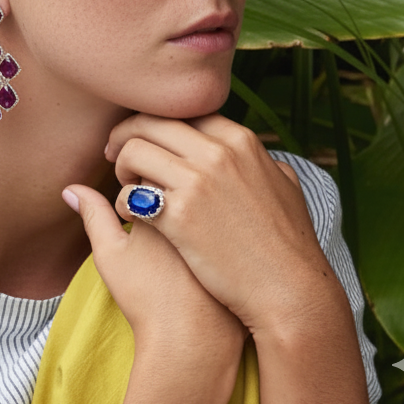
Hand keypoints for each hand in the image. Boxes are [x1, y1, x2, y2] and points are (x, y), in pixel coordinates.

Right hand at [61, 184, 245, 352]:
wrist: (196, 342)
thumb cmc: (149, 299)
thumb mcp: (111, 254)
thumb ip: (94, 215)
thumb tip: (71, 188)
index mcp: (169, 193)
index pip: (153, 165)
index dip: (139, 185)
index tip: (135, 214)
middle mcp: (205, 196)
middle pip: (184, 172)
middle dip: (169, 189)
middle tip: (158, 232)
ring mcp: (231, 217)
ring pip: (211, 192)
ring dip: (195, 202)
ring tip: (180, 241)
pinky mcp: (250, 239)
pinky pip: (233, 216)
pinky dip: (219, 225)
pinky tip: (206, 252)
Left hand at [104, 113, 336, 336]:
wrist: (290, 291)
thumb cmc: (288, 246)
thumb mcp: (287, 189)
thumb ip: (266, 166)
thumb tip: (262, 159)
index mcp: (241, 141)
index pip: (181, 111)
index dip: (155, 123)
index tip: (144, 138)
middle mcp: (218, 153)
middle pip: (149, 123)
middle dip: (124, 135)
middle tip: (113, 153)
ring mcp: (198, 182)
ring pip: (133, 152)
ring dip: (120, 168)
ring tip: (125, 188)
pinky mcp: (179, 215)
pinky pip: (130, 194)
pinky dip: (123, 202)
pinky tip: (131, 215)